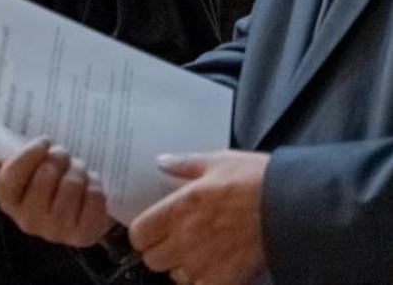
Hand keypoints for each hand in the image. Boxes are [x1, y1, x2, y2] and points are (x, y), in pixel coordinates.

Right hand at [0, 137, 112, 247]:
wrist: (75, 212)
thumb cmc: (48, 181)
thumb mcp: (30, 166)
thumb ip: (28, 153)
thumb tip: (43, 140)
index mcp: (9, 201)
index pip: (14, 174)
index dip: (31, 153)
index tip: (45, 141)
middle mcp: (28, 220)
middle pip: (46, 174)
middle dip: (59, 156)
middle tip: (64, 155)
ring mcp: (54, 231)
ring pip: (72, 184)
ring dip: (78, 169)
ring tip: (77, 168)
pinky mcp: (82, 236)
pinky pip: (93, 198)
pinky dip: (95, 184)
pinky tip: (90, 184)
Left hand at [129, 150, 268, 284]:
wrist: (294, 206)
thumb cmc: (257, 181)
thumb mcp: (217, 161)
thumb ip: (185, 164)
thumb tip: (161, 162)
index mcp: (179, 208)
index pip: (139, 233)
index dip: (144, 233)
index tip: (153, 229)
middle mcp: (186, 238)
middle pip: (152, 259)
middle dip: (161, 251)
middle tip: (177, 242)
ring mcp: (205, 262)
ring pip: (175, 276)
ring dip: (183, 268)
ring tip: (200, 254)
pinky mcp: (226, 279)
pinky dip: (204, 282)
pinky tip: (216, 269)